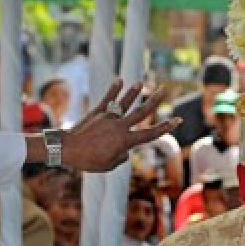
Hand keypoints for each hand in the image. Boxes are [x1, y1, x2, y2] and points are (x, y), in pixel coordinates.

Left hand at [60, 80, 180, 171]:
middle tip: (165, 89)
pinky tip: (120, 80)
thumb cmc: (87, 161)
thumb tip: (125, 153)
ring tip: (142, 83)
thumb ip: (120, 159)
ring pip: (125, 102)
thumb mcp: (108, 166)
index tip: (177, 120)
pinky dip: (114, 89)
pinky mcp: (97, 112)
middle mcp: (120, 126)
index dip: (166, 127)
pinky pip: (107, 99)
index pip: (150, 134)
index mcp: (125, 141)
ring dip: (134, 92)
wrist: (67, 149)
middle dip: (155, 100)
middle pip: (142, 112)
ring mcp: (108, 117)